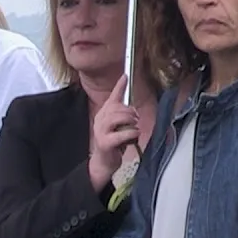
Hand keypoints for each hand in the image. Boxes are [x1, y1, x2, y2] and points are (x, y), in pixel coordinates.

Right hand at [88, 75, 140, 190]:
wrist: (104, 162)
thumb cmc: (114, 143)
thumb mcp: (120, 126)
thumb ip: (124, 116)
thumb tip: (133, 107)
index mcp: (104, 114)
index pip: (112, 97)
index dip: (119, 86)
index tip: (125, 75)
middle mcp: (101, 120)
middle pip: (118, 107)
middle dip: (131, 112)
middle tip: (136, 119)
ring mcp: (101, 131)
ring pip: (119, 117)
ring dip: (131, 121)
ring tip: (134, 127)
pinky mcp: (105, 142)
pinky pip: (122, 133)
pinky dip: (131, 134)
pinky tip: (133, 136)